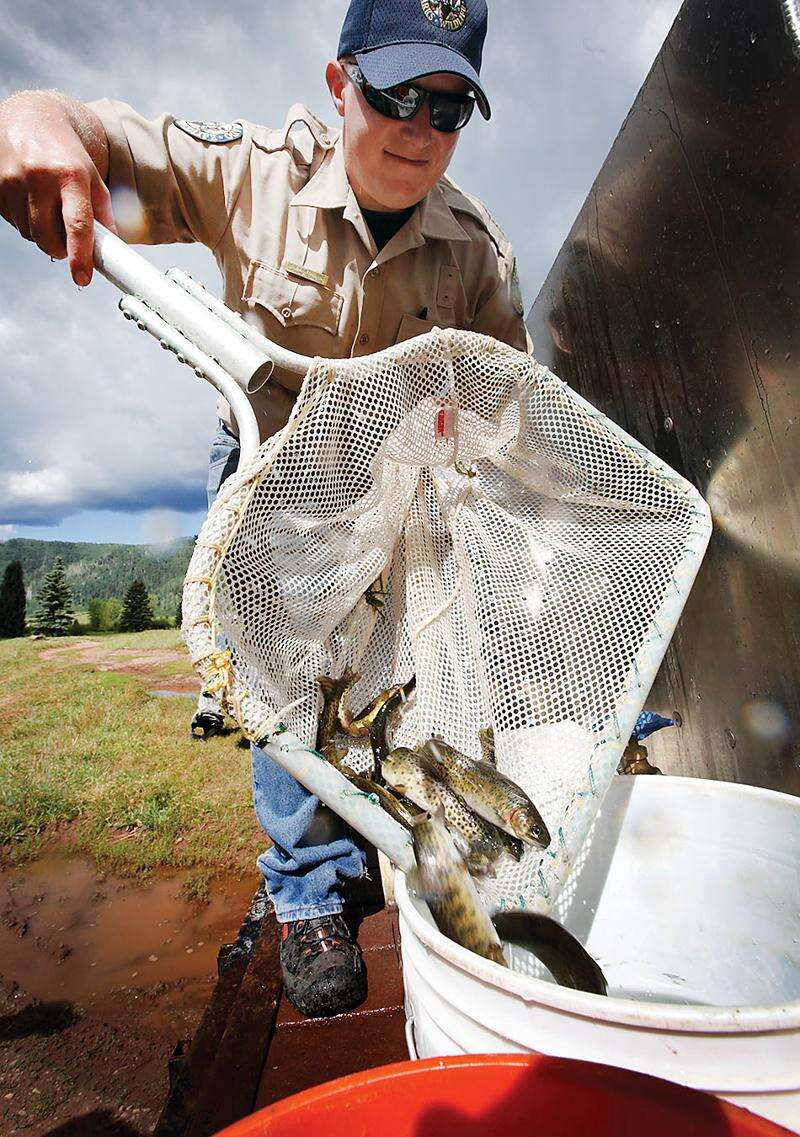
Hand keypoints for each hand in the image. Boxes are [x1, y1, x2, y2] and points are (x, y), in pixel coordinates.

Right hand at [0, 92, 116, 285]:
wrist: (30, 119)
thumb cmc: (66, 154)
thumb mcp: (92, 177)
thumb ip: (103, 214)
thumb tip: (111, 250)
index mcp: (70, 175)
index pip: (76, 224)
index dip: (79, 256)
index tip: (82, 278)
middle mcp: (40, 177)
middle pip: (48, 239)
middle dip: (59, 248)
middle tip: (66, 236)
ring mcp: (12, 180)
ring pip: (29, 234)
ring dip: (41, 233)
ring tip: (47, 207)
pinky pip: (13, 223)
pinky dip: (24, 220)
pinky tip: (30, 199)